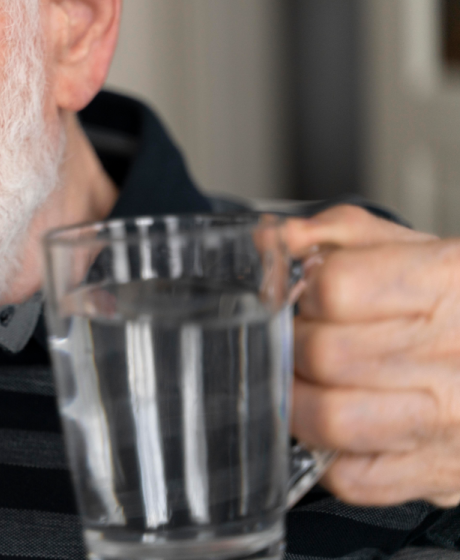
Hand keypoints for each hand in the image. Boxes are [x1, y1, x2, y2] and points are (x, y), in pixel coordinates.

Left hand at [282, 205, 459, 506]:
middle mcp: (456, 352)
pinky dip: (323, 452)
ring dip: (297, 401)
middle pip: (325, 353)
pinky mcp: (435, 475)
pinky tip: (335, 425)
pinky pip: (348, 476)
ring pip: (329, 418)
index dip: (305, 293)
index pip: (337, 288)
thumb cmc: (452, 308)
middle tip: (298, 343)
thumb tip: (270, 240)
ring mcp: (447, 421)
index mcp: (450, 281)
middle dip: (294, 346)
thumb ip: (337, 234)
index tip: (305, 300)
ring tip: (305, 383)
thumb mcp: (409, 250)